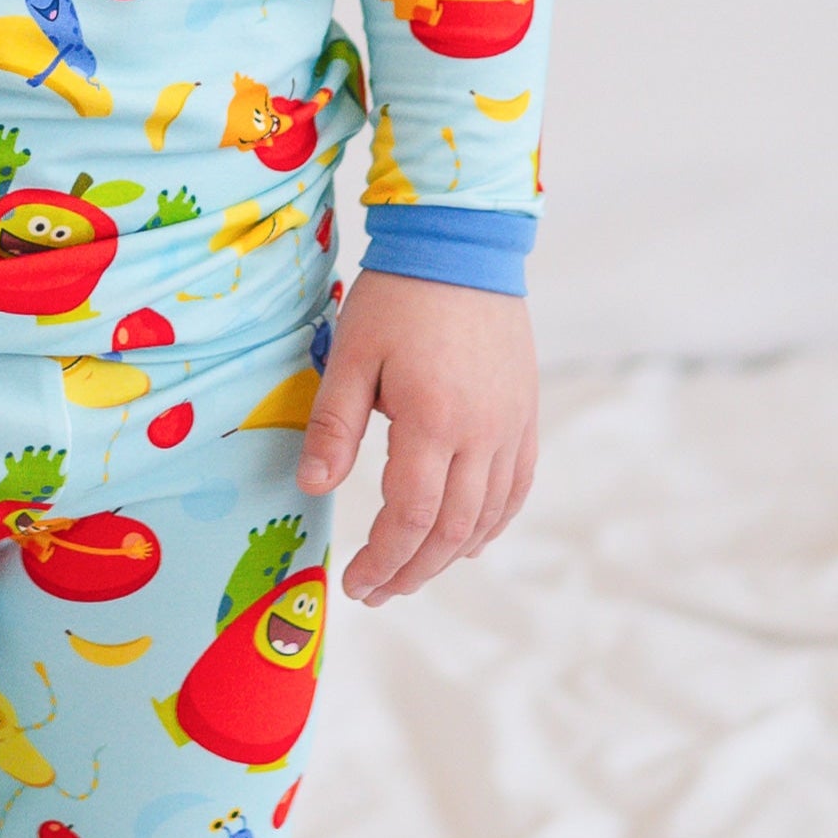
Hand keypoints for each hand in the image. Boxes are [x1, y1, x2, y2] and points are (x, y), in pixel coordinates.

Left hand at [297, 271, 538, 602]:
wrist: (463, 244)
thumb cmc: (399, 296)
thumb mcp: (352, 355)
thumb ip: (334, 427)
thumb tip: (313, 488)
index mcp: (433, 420)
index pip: (411, 517)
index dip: (382, 560)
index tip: (355, 584)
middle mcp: (482, 433)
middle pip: (452, 530)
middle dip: (411, 571)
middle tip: (376, 592)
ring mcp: (511, 425)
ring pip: (488, 516)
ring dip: (449, 555)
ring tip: (411, 573)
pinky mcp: (524, 413)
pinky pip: (517, 486)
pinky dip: (493, 523)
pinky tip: (467, 540)